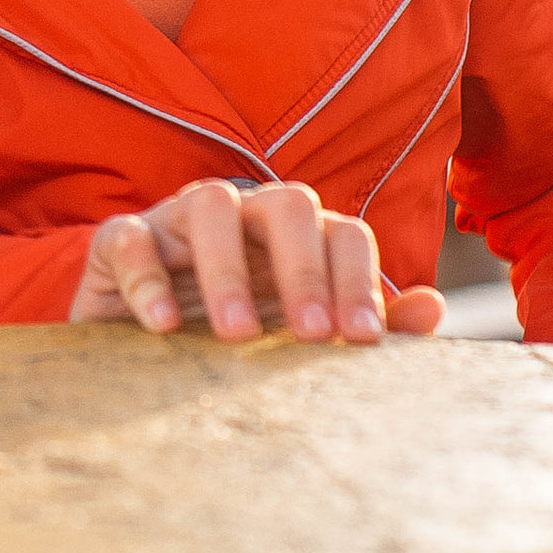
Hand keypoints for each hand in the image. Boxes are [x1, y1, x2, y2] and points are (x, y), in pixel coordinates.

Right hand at [69, 179, 445, 345]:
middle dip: (305, 271)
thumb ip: (364, 321)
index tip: (361, 341)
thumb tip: (432, 308)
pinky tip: (164, 326)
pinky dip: (147, 278)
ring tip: (238, 337)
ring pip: (211, 206)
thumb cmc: (232, 332)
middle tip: (311, 338)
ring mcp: (180, 220)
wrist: (135, 347)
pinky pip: (131, 238)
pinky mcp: (120, 240)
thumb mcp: (298, 333)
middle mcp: (244, 214)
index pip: (345, 232)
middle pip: (288, 205)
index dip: (359, 282)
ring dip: (228, 271)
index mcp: (297, 237)